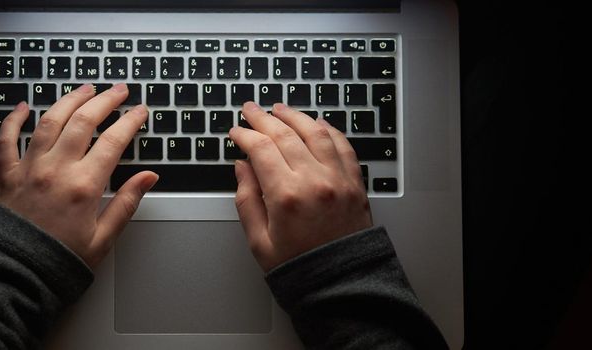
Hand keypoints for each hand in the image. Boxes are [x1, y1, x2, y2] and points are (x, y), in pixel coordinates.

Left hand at [0, 83, 157, 267]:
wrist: (13, 277)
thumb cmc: (57, 262)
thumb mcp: (102, 239)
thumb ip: (126, 203)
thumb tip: (148, 178)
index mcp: (84, 186)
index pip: (113, 141)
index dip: (130, 122)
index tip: (140, 112)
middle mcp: (56, 170)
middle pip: (84, 121)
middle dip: (105, 100)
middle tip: (118, 90)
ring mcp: (29, 168)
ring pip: (50, 120)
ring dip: (69, 100)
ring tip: (85, 88)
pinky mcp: (5, 175)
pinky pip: (6, 138)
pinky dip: (14, 119)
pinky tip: (22, 107)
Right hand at [229, 102, 372, 271]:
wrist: (341, 285)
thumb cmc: (299, 267)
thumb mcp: (259, 241)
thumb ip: (247, 200)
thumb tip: (242, 168)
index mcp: (286, 197)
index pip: (261, 149)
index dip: (245, 135)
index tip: (236, 131)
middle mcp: (314, 181)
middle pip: (286, 135)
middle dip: (264, 118)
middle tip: (251, 109)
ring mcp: (338, 180)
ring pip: (316, 133)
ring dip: (296, 116)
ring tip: (281, 109)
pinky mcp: (355, 184)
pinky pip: (343, 147)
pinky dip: (329, 130)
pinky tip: (318, 124)